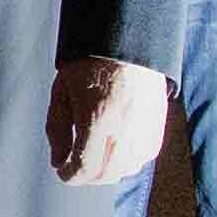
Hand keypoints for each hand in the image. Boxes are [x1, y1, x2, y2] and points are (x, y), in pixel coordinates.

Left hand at [47, 52, 170, 187]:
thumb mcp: (62, 91)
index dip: (70, 175)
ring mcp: (145, 126)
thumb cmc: (89, 63)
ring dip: (109, 170)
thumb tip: (59, 161)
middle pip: (107, 173)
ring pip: (129, 168)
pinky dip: (130, 160)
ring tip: (96, 157)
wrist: (126, 39)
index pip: (85, 165)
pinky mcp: (158, 122)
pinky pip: (146, 155)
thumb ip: (57, 129)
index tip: (63, 172)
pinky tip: (117, 148)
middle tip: (76, 167)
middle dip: (88, 176)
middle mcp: (125, 126)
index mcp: (98, 116)